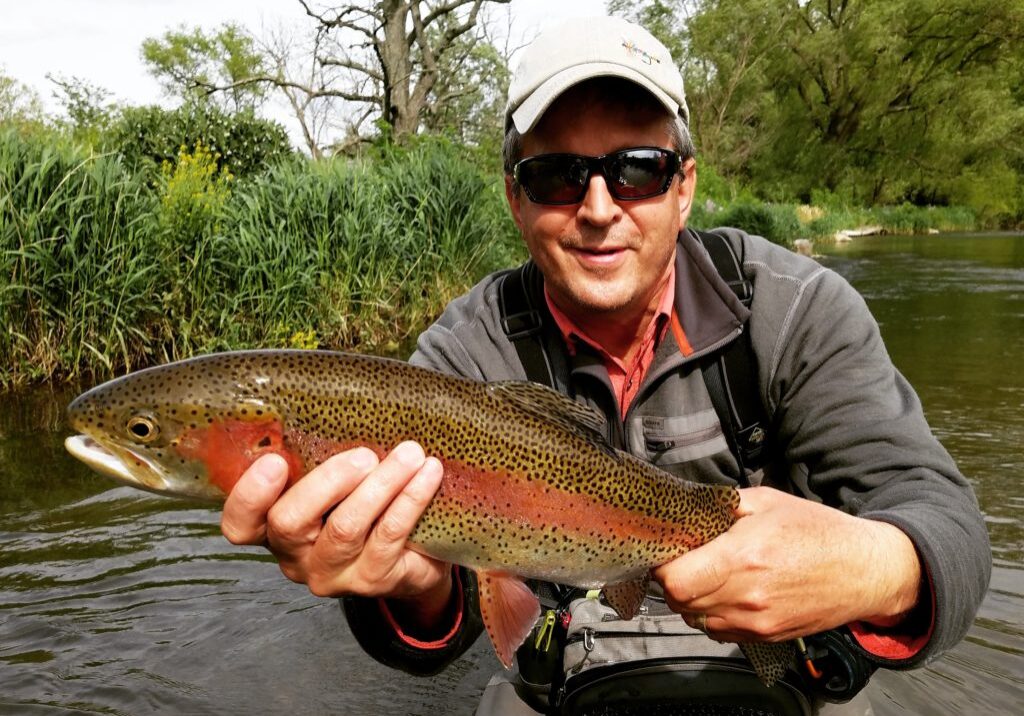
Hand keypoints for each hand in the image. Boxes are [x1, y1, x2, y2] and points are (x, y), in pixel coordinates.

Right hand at [220, 441, 452, 624]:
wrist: (415, 556)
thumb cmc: (367, 505)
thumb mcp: (338, 483)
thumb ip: (322, 457)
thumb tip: (337, 399)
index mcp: (274, 527)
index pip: (240, 524)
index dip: (249, 496)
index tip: (274, 461)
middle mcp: (295, 556)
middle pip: (289, 523)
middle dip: (328, 482)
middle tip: (365, 455)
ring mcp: (332, 573)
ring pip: (345, 528)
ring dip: (380, 485)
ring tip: (410, 454)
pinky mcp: (372, 580)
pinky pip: (389, 535)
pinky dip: (410, 499)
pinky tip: (429, 473)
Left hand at [651, 486, 921, 642]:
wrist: (864, 570)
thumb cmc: (818, 531)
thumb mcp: (765, 502)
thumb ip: (721, 507)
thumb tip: (686, 511)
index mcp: (742, 557)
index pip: (674, 579)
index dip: (663, 564)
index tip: (669, 550)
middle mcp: (746, 596)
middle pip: (679, 601)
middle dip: (674, 580)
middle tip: (685, 560)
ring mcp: (756, 621)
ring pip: (696, 619)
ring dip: (692, 599)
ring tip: (708, 575)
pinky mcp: (765, 636)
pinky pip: (719, 631)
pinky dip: (712, 614)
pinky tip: (727, 592)